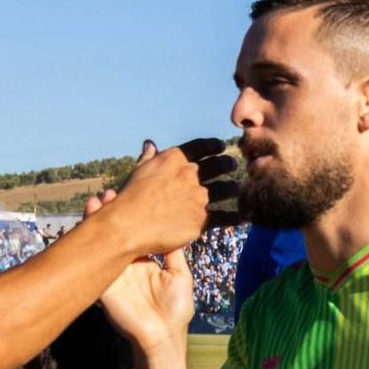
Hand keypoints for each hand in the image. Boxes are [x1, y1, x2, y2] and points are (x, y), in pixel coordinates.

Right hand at [87, 186, 195, 353]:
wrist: (163, 336)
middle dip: (113, 213)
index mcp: (145, 259)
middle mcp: (128, 263)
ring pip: (103, 243)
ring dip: (98, 222)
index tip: (133, 197)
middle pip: (117, 233)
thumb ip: (174, 252)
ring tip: (97, 201)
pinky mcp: (103, 285)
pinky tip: (87, 226)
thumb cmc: (176, 309)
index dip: (133, 216)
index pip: (136, 231)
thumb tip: (177, 228)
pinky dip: (90, 244)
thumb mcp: (180, 275)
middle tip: (110, 193)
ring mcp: (114, 273)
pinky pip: (94, 262)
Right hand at [97, 138, 237, 256]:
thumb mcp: (138, 171)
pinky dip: (234, 216)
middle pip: (218, 166)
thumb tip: (150, 143)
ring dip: (233, 187)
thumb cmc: (129, 198)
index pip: (201, 147)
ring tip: (236, 187)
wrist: (128, 225)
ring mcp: (198, 197)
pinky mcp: (201, 219)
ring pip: (225, 189)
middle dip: (228, 164)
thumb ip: (149, 157)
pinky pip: (224, 216)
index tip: (221, 146)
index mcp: (175, 159)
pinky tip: (240, 216)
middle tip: (233, 164)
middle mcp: (190, 175)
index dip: (214, 145)